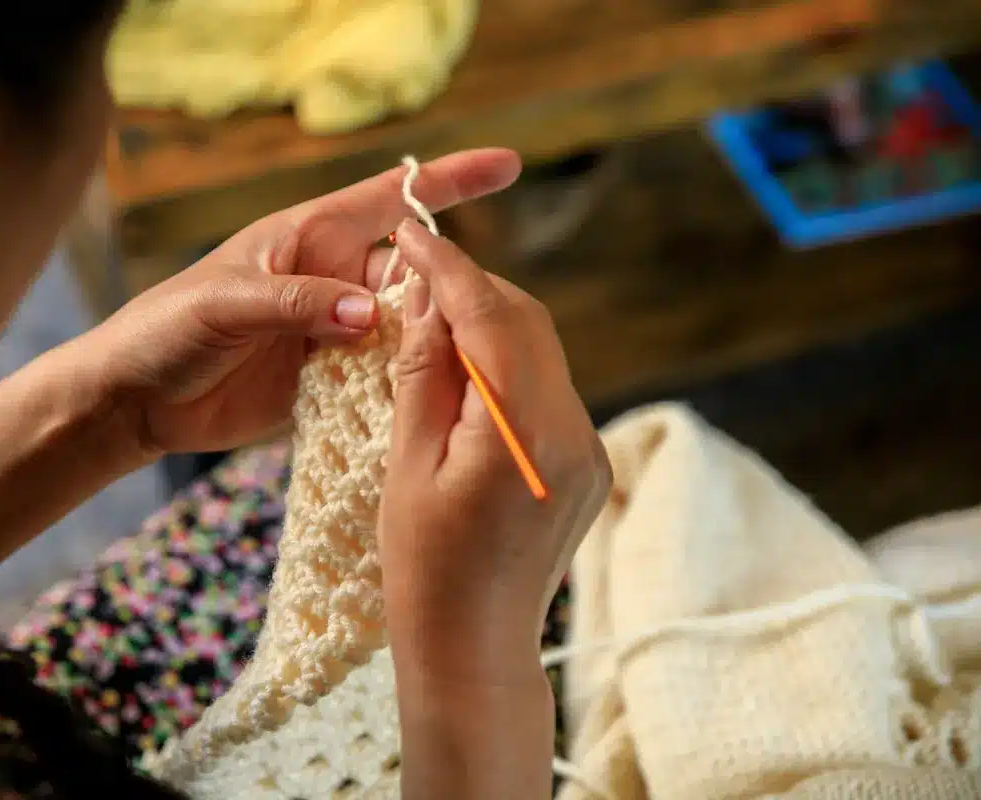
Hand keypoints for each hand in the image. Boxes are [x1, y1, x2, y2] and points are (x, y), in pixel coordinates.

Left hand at [79, 149, 520, 455]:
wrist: (134, 399)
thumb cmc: (166, 330)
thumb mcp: (226, 305)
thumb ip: (298, 303)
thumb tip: (372, 313)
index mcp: (308, 238)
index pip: (389, 200)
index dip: (449, 182)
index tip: (507, 167)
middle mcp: (328, 278)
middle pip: (410, 272)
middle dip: (449, 287)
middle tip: (479, 317)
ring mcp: (329, 329)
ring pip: (403, 327)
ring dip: (430, 343)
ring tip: (461, 364)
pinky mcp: (323, 377)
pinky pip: (378, 374)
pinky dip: (403, 383)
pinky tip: (426, 400)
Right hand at [379, 220, 611, 683]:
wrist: (475, 647)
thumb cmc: (425, 568)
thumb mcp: (407, 463)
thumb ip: (424, 372)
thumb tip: (428, 297)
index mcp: (523, 435)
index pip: (491, 317)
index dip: (448, 267)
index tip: (410, 233)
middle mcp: (573, 433)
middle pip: (528, 322)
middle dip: (472, 289)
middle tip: (414, 278)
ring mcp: (588, 449)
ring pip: (540, 351)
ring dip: (489, 325)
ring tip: (431, 326)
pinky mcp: (587, 462)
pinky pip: (548, 389)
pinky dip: (507, 366)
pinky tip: (465, 376)